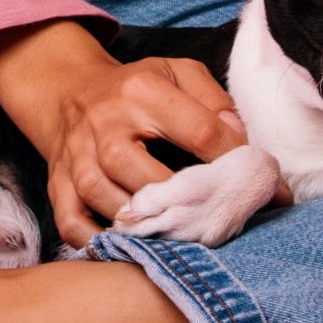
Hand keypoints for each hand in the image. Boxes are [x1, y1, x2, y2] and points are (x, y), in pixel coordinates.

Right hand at [0, 22, 252, 247]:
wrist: (68, 90)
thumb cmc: (136, 88)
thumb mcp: (179, 74)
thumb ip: (215, 102)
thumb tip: (242, 143)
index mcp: (143, 90)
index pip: (200, 133)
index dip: (235, 162)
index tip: (265, 184)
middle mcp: (106, 124)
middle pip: (150, 178)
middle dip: (191, 206)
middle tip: (221, 224)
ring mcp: (78, 158)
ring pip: (113, 205)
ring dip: (150, 230)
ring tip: (183, 241)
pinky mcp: (57, 184)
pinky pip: (74, 225)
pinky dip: (99, 243)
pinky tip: (130, 248)